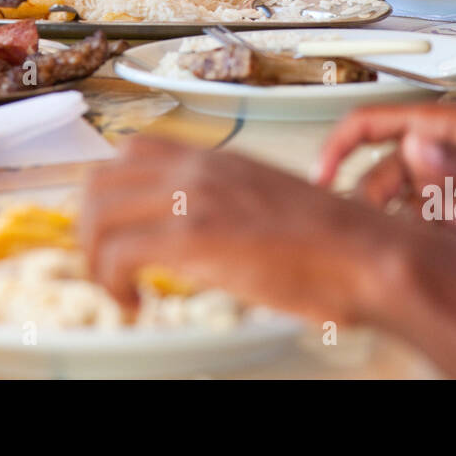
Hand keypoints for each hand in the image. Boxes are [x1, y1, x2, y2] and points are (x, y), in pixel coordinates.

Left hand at [82, 136, 400, 323]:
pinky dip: (112, 282)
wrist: (366, 252)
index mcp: (214, 158)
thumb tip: (197, 233)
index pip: (130, 152)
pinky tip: (135, 303)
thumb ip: (224, 205)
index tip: (111, 229)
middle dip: (90, 228)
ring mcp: (193, 198)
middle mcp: (196, 167)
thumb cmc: (331, 242)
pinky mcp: (195, 236)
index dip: (109, 193)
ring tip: (117, 290)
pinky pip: (120, 254)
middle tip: (105, 266)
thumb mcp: (265, 203)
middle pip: (100, 180)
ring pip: (99, 215)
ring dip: (94, 258)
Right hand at [318, 104, 455, 251]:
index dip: (339, 145)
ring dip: (401, 224)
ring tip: (413, 240)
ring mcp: (450, 185)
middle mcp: (438, 154)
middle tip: (368, 231)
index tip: (320, 175)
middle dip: (370, 200)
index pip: (372, 125)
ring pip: (402, 205)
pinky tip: (446, 249)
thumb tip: (412, 146)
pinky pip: (428, 228)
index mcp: (442, 126)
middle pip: (380, 173)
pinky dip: (428, 240)